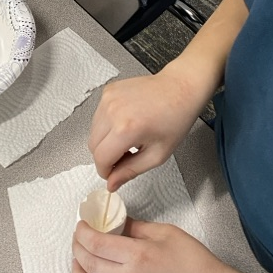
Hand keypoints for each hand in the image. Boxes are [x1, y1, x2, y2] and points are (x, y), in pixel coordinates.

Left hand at [72, 218, 229, 272]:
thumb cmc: (195, 262)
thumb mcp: (167, 233)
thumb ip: (137, 227)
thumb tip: (117, 222)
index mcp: (137, 256)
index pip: (96, 243)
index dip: (82, 232)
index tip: (81, 225)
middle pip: (89, 264)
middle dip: (77, 248)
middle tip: (78, 239)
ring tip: (78, 265)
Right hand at [89, 70, 199, 190]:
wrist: (180, 88)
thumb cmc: (175, 119)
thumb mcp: (157, 154)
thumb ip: (130, 171)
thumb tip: (111, 183)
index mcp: (125, 129)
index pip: (100, 159)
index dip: (106, 171)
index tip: (115, 173)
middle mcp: (112, 111)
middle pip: (93, 145)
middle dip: (106, 156)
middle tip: (127, 155)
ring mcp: (108, 98)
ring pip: (93, 130)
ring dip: (106, 140)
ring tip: (128, 137)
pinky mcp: (108, 91)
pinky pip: (99, 115)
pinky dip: (108, 123)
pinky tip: (127, 121)